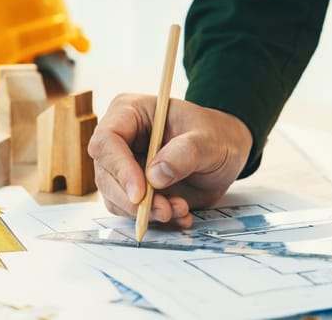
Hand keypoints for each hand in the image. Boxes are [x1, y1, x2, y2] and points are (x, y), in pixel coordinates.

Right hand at [88, 94, 251, 227]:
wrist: (226, 154)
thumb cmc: (216, 136)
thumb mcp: (208, 140)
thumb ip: (184, 154)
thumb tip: (154, 176)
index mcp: (130, 113)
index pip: (107, 139)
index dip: (119, 168)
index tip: (140, 193)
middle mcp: (121, 140)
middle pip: (105, 174)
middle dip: (133, 200)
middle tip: (164, 210)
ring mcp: (125, 166)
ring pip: (115, 197)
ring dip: (145, 212)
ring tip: (179, 208)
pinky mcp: (134, 189)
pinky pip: (131, 211)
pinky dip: (153, 218)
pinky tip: (180, 212)